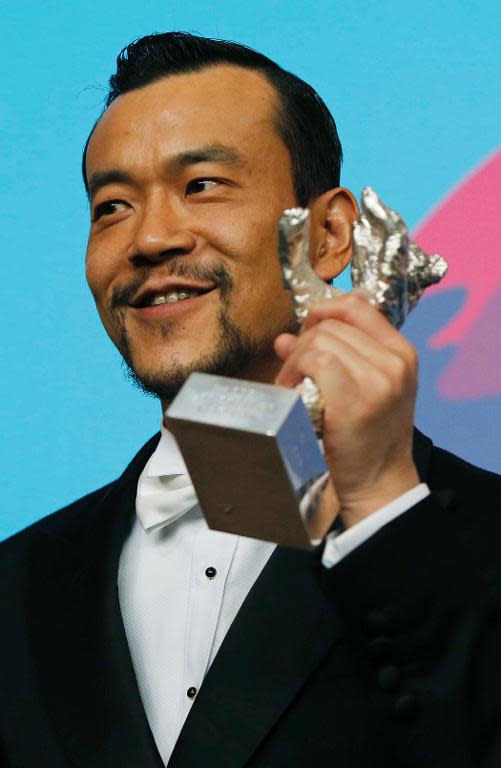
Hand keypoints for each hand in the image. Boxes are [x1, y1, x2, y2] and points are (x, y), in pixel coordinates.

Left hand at [274, 292, 419, 529]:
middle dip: (302, 342)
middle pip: (332, 324)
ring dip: (294, 360)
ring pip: (320, 341)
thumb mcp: (366, 388)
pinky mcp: (356, 398)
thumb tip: (283, 339)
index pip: (358, 306)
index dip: (324, 311)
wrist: (380, 483)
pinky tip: (291, 392)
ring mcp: (379, 379)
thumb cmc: (369, 437)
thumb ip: (333, 357)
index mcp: (402, 352)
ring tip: (291, 385)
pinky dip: (294, 372)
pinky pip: (315, 362)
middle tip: (292, 371)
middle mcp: (395, 361)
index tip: (306, 331)